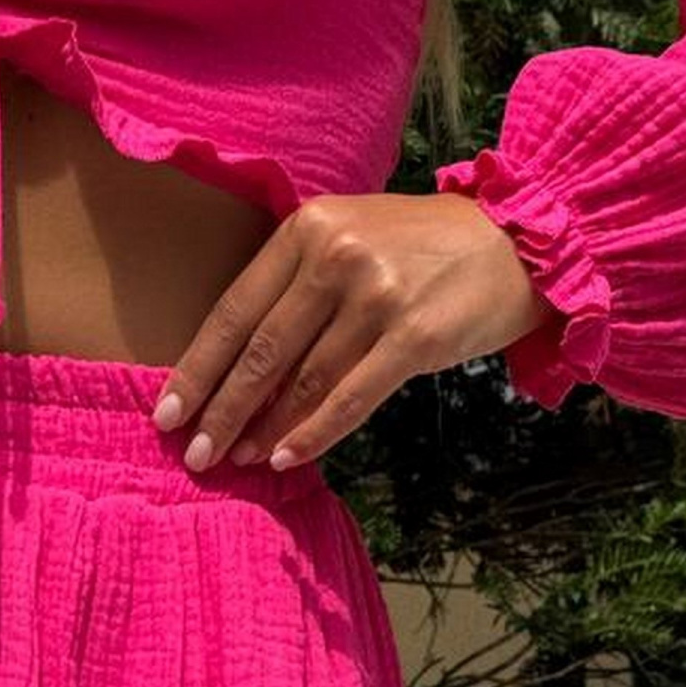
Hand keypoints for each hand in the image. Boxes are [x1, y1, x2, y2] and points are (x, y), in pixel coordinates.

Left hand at [150, 191, 558, 474]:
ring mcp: (377, 294)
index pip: (236, 310)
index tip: (169, 412)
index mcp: (308, 228)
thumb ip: (296, 285)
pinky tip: (287, 456)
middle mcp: (337, 255)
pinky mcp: (415, 335)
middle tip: (196, 454)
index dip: (198, 368)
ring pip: (303, 379)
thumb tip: (237, 369)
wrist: (517, 243)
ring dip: (265, 427)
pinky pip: (351, 396)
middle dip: (222, 409)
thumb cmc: (421, 250)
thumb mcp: (350, 238)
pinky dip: (315, 432)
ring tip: (239, 458)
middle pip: (261, 350)